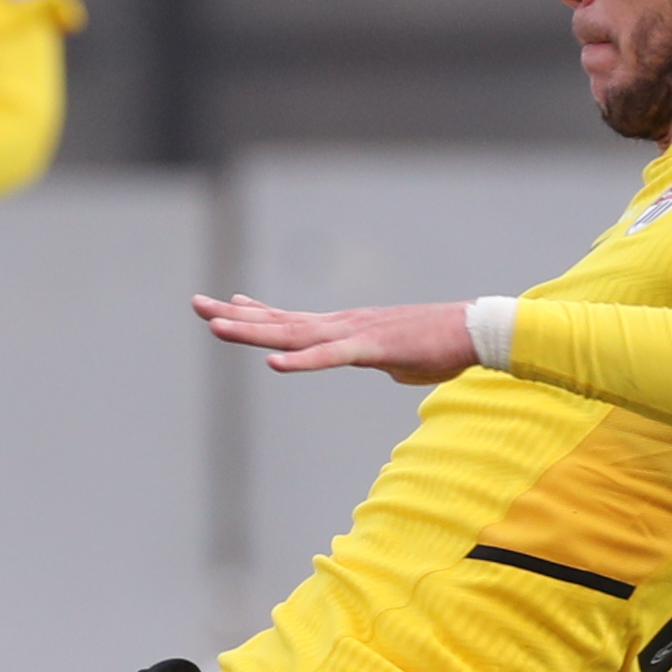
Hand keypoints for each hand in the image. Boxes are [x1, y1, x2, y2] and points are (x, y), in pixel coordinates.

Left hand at [192, 289, 476, 382]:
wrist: (476, 331)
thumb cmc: (441, 346)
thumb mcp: (398, 358)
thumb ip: (380, 360)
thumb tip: (382, 367)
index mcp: (344, 328)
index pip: (289, 320)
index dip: (253, 314)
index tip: (221, 305)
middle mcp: (341, 325)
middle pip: (279, 322)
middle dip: (234, 316)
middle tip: (195, 305)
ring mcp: (354, 333)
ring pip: (294, 334)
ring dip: (253, 331)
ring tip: (215, 326)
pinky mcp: (374, 348)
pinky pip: (331, 357)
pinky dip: (301, 362)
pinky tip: (273, 364)